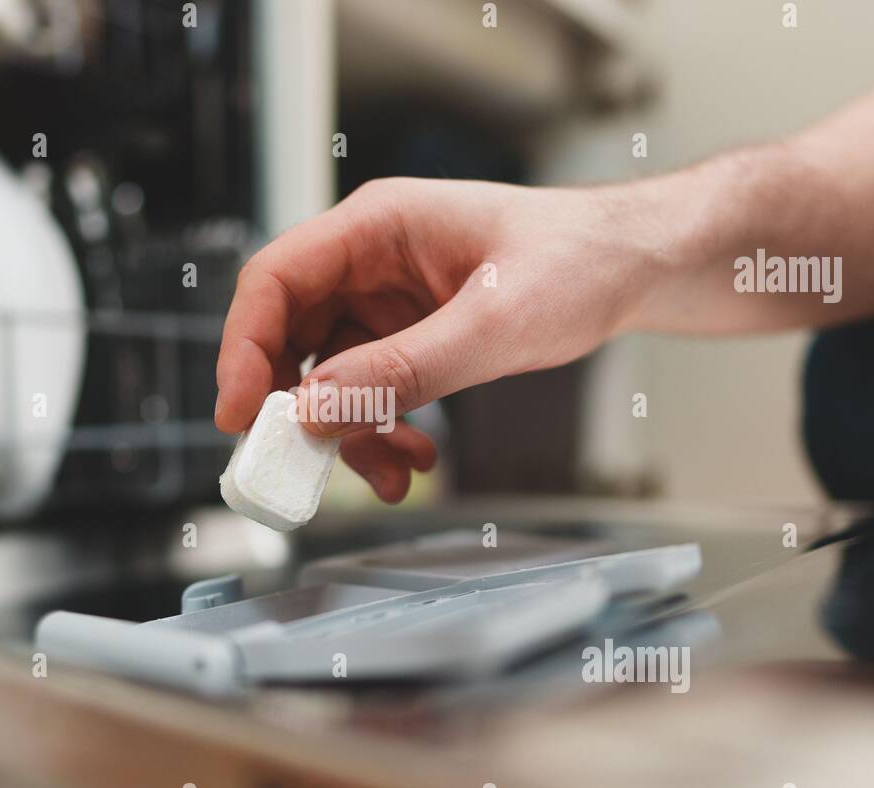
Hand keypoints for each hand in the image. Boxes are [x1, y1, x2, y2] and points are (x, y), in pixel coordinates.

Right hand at [214, 176, 675, 501]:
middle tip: (299, 465)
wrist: (632, 269)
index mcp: (377, 227)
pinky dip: (380, 429)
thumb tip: (316, 412)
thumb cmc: (577, 262)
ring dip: (347, 432)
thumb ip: (402, 369)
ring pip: (329, 375)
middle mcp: (370, 261)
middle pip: (289, 334)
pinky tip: (413, 458)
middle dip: (294, 407)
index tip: (241, 415)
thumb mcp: (492, 322)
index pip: (274, 280)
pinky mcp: (410, 334)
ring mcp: (387, 300)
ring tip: (390, 474)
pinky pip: (369, 389)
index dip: (243, 348)